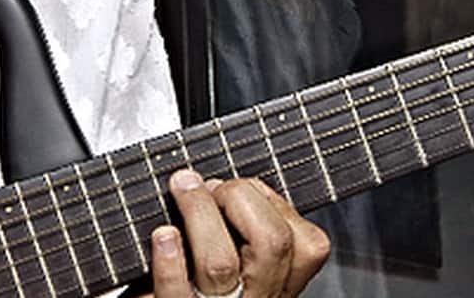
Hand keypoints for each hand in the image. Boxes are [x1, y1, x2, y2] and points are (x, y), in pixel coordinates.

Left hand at [147, 169, 328, 297]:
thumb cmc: (209, 291)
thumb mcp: (250, 266)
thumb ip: (249, 230)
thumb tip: (216, 185)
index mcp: (280, 284)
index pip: (308, 244)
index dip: (274, 202)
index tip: (242, 188)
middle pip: (272, 244)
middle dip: (240, 197)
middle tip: (212, 188)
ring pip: (221, 263)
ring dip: (200, 213)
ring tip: (182, 190)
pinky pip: (176, 290)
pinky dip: (170, 259)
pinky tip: (164, 235)